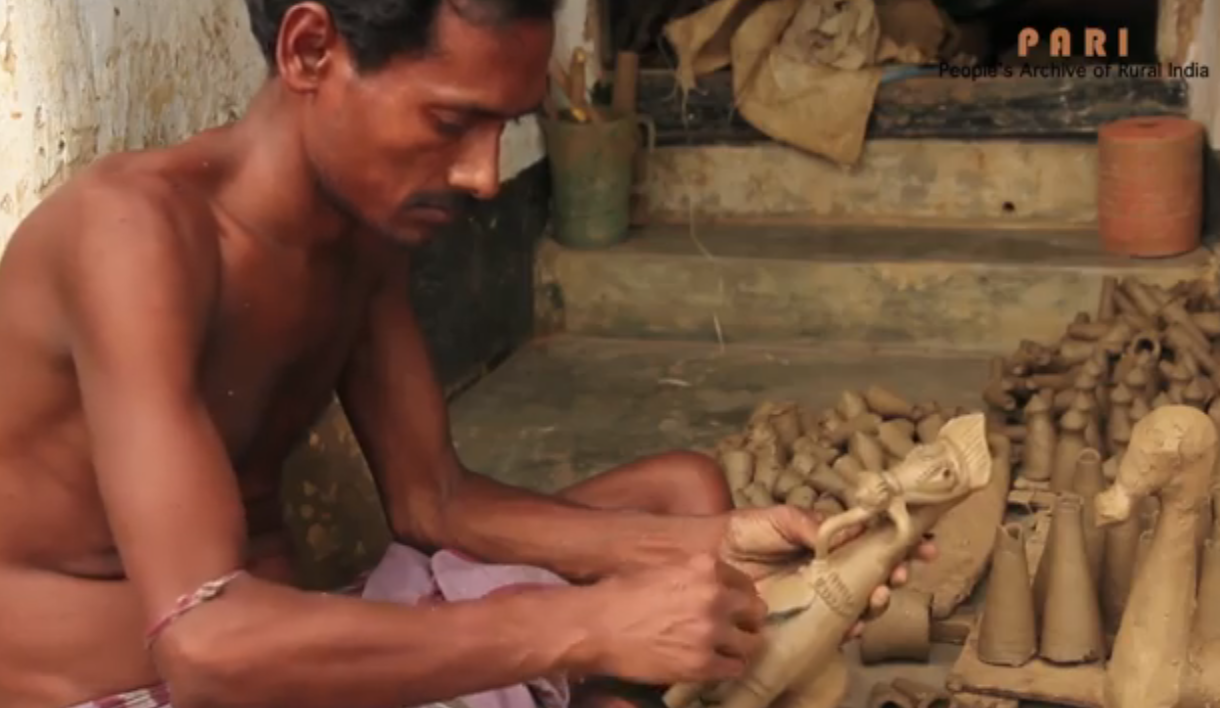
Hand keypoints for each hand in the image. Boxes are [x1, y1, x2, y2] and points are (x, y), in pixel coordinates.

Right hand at [581, 554, 767, 683]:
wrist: (595, 626)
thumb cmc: (620, 594)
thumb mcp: (663, 570)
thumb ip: (696, 576)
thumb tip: (716, 587)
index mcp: (705, 567)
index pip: (745, 583)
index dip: (740, 598)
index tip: (734, 608)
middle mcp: (715, 596)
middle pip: (755, 611)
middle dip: (746, 621)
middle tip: (734, 630)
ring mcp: (711, 631)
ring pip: (751, 643)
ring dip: (739, 647)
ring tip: (725, 651)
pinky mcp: (703, 663)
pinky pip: (735, 668)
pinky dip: (727, 668)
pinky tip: (713, 666)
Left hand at [717, 505, 937, 637]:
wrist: (712, 558)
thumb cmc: (746, 532)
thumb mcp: (779, 518)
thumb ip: (809, 523)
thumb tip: (843, 531)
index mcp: (833, 539)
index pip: (875, 540)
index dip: (903, 542)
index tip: (924, 545)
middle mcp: (834, 568)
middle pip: (878, 573)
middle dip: (898, 572)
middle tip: (903, 571)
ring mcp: (823, 595)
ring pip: (864, 602)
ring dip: (880, 600)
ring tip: (882, 594)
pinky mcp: (808, 619)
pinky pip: (837, 627)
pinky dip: (852, 626)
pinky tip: (857, 623)